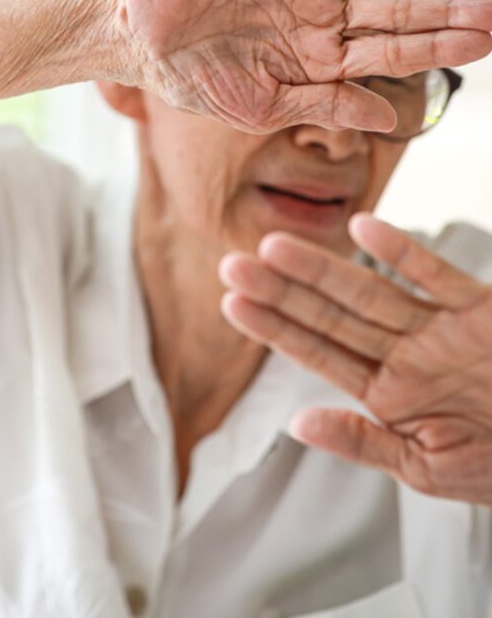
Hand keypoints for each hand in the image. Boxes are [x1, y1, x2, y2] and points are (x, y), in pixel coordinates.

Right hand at [119, 0, 491, 132]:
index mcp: (318, 59)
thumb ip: (324, 105)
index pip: (388, 52)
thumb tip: (386, 119)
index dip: (435, 48)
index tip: (482, 45)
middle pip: (396, 9)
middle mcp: (320, 15)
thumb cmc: (198, 80)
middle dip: (446, 10)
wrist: (146, 36)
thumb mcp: (265, 106)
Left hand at [218, 214, 491, 505]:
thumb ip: (363, 444)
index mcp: (388, 393)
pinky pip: (439, 276)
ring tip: (274, 247)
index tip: (232, 304)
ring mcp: (440, 330)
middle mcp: (406, 355)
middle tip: (232, 265)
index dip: (274, 328)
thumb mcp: (427, 469)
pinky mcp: (482, 310)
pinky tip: (364, 228)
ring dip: (323, 270)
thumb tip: (298, 424)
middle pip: (331, 317)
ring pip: (371, 293)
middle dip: (281, 292)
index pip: (318, 353)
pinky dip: (405, 253)